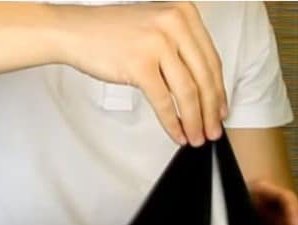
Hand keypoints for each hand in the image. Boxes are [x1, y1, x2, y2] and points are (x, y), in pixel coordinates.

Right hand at [55, 1, 226, 146]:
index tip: (220, 110)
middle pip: (204, 78)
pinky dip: (173, 122)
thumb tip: (202, 89)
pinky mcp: (141, 64)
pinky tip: (176, 133)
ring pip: (188, 92)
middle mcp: (174, 24)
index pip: (211, 60)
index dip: (219, 91)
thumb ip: (180, 50)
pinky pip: (164, 102)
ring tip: (196, 136)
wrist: (76, 31)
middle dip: (210, 111)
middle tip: (212, 130)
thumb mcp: (156, 29)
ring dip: (195, 121)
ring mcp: (158, 43)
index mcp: (184, 14)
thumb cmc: (112, 33)